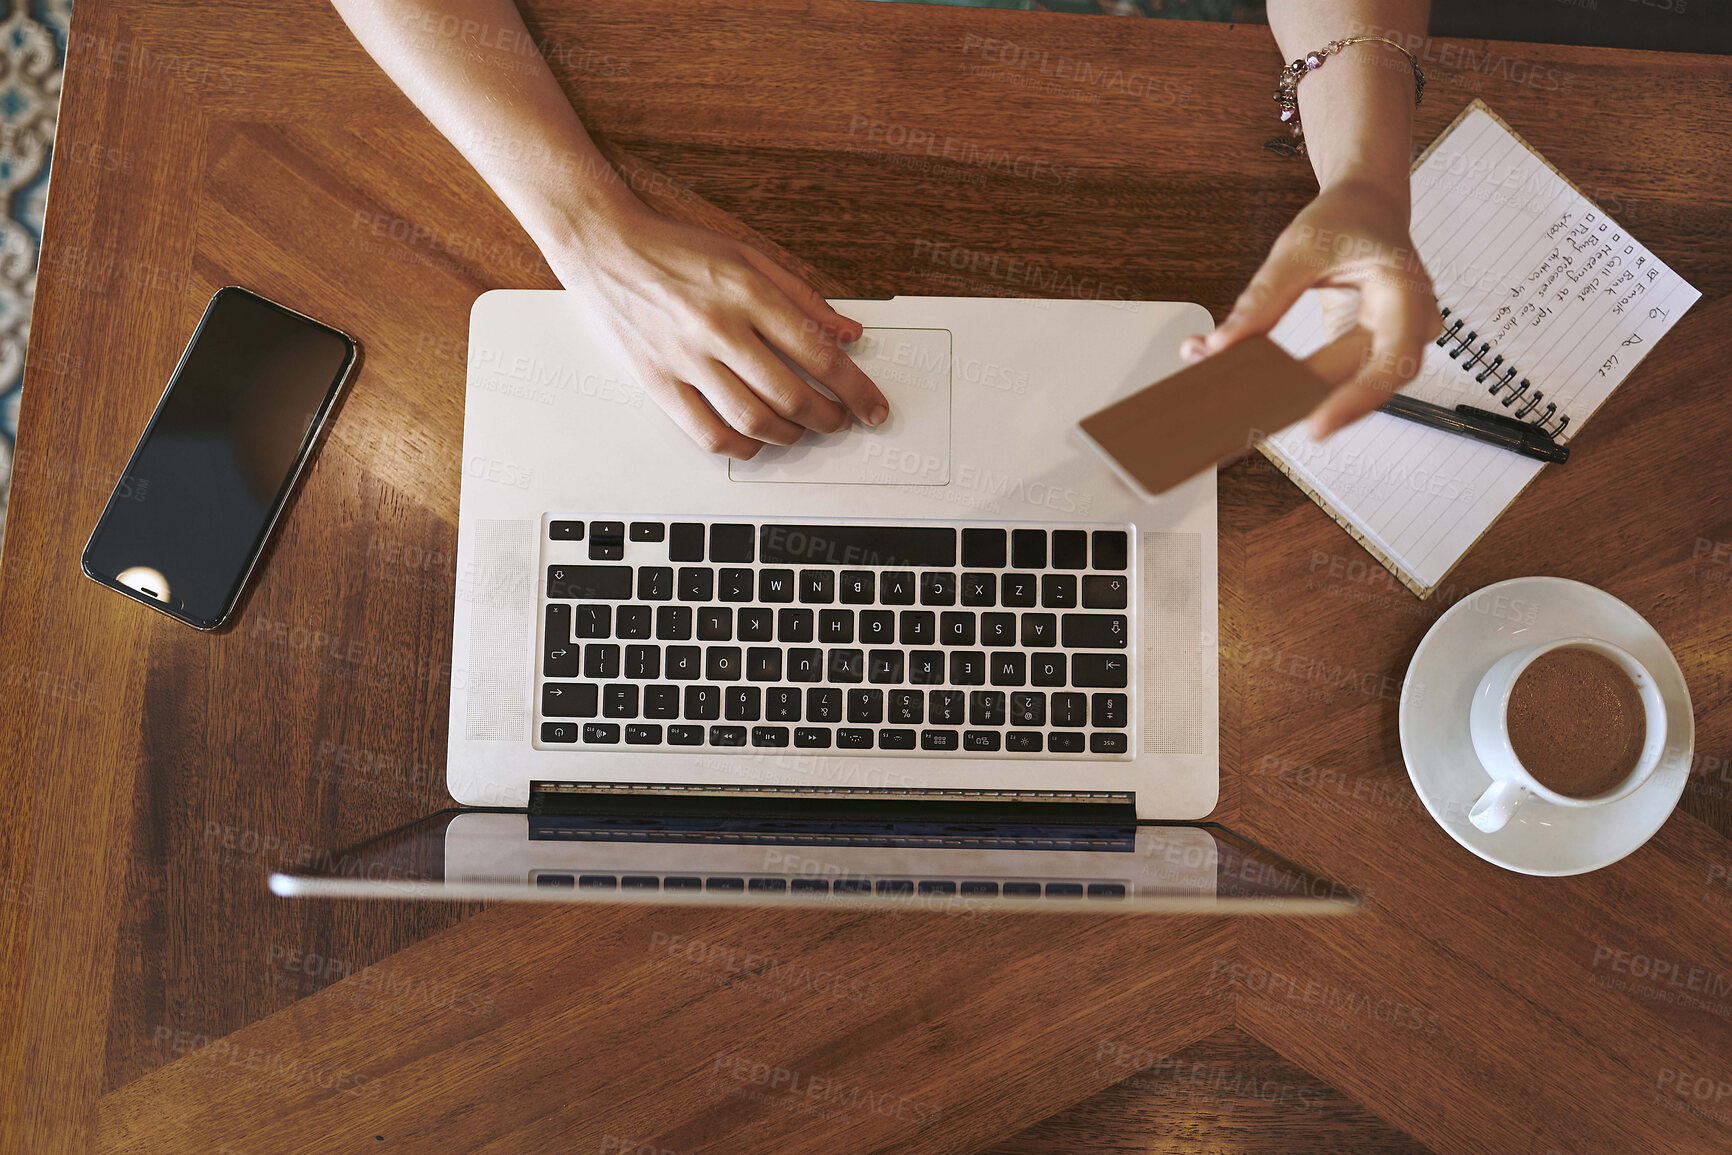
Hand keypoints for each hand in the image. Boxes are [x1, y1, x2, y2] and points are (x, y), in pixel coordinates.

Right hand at [549, 205, 888, 458]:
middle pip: (792, 394)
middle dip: (828, 418)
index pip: (819, 354)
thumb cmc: (676, 250)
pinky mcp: (659, 381)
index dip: (856, 389)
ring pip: (753, 419)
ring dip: (789, 435)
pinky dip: (740, 447)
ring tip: (802, 430)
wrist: (604, 247)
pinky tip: (754, 442)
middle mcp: (719, 328)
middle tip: (840, 421)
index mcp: (748, 292)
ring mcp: (686, 359)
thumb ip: (803, 296)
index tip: (872, 407)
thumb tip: (849, 333)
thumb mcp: (748, 256)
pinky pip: (706, 432)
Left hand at [1180, 178, 1441, 437]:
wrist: (1367, 207)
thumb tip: (1222, 345)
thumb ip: (1263, 298)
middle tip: (1253, 418)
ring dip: (1289, 395)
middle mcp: (1407, 324)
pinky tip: (1246, 382)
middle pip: (1363, 382)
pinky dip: (1287, 382)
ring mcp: (1387, 342)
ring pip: (1341, 386)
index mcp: (1404, 291)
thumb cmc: (1346, 220)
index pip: (1394, 360)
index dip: (1358, 399)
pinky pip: (1327, 378)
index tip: (1316, 425)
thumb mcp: (1299, 247)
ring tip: (1236, 399)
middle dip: (1306, 402)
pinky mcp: (1359, 352)